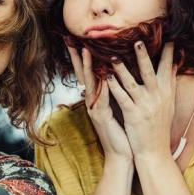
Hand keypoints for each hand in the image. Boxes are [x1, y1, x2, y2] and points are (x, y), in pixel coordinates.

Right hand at [68, 45, 132, 161]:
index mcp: (97, 98)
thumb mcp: (118, 106)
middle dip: (77, 56)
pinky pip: (102, 98)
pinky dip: (103, 86)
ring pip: (90, 83)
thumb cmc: (122, 130)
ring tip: (85, 50)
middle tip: (71, 39)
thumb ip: (115, 90)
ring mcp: (95, 109)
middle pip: (82, 74)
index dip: (82, 57)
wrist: (122, 155)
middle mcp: (92, 101)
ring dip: (87, 66)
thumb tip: (117, 74)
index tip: (79, 40)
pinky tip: (104, 75)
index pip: (88, 72)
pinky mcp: (102, 117)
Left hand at [106, 41, 175, 158]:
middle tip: (137, 40)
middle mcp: (157, 97)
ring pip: (132, 82)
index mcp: (166, 93)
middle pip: (150, 72)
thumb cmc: (159, 127)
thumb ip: (170, 83)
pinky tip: (106, 77)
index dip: (167, 52)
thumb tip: (175, 64)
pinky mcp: (133, 114)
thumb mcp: (169, 104)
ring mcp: (145, 106)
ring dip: (122, 68)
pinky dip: (114, 86)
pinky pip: (122, 97)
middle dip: (143, 55)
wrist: (155, 152)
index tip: (167, 37)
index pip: (167, 68)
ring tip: (113, 55)